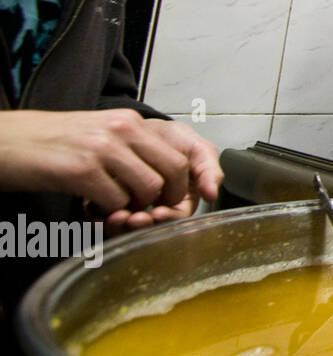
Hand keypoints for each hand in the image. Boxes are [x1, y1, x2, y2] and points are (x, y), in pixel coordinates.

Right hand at [0, 109, 191, 214]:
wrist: (4, 142)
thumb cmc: (51, 143)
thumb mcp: (100, 134)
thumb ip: (132, 150)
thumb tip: (164, 180)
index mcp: (131, 121)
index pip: (182, 154)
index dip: (182, 184)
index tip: (171, 201)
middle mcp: (123, 129)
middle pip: (174, 171)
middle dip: (167, 199)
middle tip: (147, 211)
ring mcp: (103, 148)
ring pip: (149, 188)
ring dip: (136, 207)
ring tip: (114, 209)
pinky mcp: (81, 170)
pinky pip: (116, 201)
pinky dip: (108, 213)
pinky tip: (92, 209)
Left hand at [105, 120, 222, 230]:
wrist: (134, 128)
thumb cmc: (167, 138)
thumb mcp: (196, 148)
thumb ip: (209, 169)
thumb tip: (212, 194)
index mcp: (180, 199)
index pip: (177, 218)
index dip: (169, 218)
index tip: (159, 213)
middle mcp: (155, 208)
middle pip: (150, 227)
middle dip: (142, 225)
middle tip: (133, 218)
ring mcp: (130, 208)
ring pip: (126, 227)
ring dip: (121, 225)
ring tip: (116, 215)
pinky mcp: (106, 204)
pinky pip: (101, 219)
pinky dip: (99, 218)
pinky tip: (97, 210)